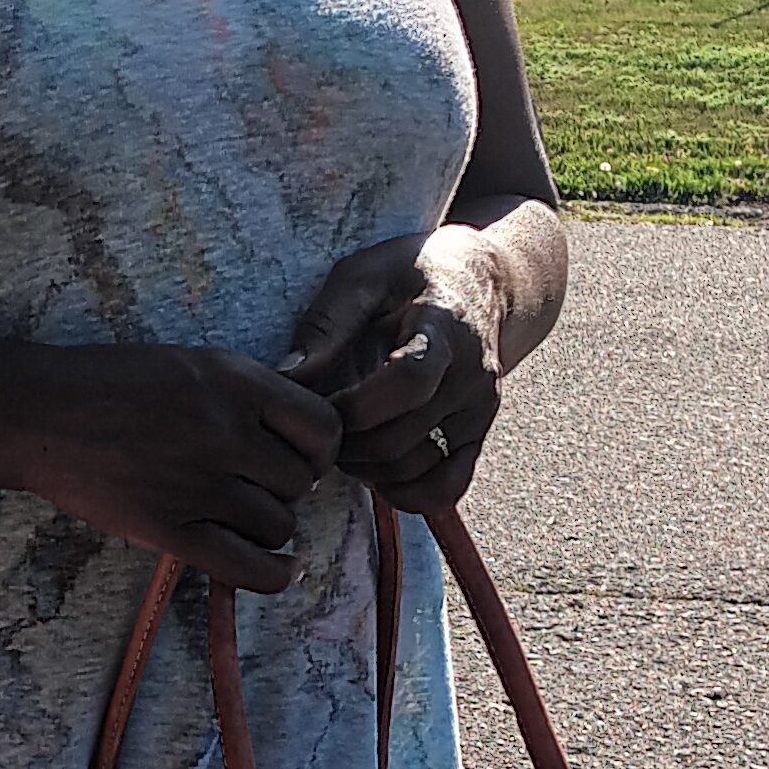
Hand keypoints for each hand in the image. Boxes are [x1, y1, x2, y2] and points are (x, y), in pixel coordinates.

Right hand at [0, 341, 345, 593]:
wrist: (35, 413)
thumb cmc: (107, 383)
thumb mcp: (187, 364)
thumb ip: (244, 393)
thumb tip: (297, 432)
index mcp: (233, 381)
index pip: (323, 427)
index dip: (317, 447)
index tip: (294, 453)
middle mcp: (225, 431)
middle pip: (299, 481)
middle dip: (284, 487)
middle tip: (251, 484)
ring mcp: (198, 484)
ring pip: (278, 524)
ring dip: (267, 524)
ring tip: (236, 514)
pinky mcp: (170, 529)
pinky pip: (250, 567)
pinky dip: (275, 573)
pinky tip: (279, 567)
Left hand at [283, 227, 509, 507]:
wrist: (481, 282)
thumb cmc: (411, 274)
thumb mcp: (364, 276)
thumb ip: (327, 324)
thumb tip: (287, 377)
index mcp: (443, 327)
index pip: (408, 382)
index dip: (354, 407)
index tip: (319, 403)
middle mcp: (471, 376)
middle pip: (401, 438)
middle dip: (345, 443)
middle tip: (317, 428)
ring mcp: (479, 412)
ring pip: (418, 471)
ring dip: (367, 468)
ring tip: (342, 441)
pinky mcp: (479, 436)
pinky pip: (447, 489)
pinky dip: (405, 493)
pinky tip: (376, 469)